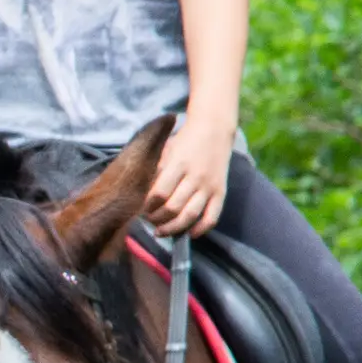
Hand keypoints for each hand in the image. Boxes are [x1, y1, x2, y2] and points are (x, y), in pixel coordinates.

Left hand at [145, 110, 235, 235]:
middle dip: (157, 219)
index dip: (148, 205)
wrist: (214, 129)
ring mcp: (210, 186)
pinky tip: (188, 233)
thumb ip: (157, 170)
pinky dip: (200, 229)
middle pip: (173, 208)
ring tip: (161, 231)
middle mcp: (196, 176)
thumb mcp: (167, 150)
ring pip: (190, 216)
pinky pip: (212, 217)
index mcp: (179, 163)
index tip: (141, 208)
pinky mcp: (221, 192)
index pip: (160, 193)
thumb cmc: (185, 140)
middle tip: (149, 220)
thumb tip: (143, 195)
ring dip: (173, 228)